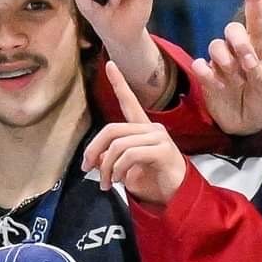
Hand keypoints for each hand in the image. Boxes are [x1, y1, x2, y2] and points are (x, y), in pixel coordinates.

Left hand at [80, 66, 189, 208]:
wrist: (175, 197)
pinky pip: (130, 155)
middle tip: (87, 169)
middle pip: (111, 129)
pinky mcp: (163, 150)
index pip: (129, 102)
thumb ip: (110, 158)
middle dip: (94, 150)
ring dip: (106, 167)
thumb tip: (94, 157)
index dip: (119, 83)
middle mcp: (151, 128)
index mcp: (142, 129)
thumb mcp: (124, 170)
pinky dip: (119, 170)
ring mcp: (158, 137)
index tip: (109, 64)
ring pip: (118, 145)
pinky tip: (121, 181)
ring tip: (106, 183)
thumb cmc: (152, 182)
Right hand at [193, 0, 261, 138]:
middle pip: (232, 29)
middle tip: (245, 60)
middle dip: (238, 41)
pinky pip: (200, 65)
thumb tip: (246, 60)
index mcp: (259, 48)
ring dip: (225, 61)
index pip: (255, 19)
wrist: (247, 124)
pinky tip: (216, 83)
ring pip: (215, 46)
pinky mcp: (207, 76)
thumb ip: (260, 73)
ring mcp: (222, 62)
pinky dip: (206, 72)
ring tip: (233, 78)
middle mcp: (239, 50)